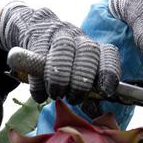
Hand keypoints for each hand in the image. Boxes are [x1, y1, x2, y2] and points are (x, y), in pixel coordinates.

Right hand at [0, 2, 120, 103]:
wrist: (33, 30)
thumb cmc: (61, 60)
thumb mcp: (77, 73)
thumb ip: (88, 92)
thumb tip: (96, 111)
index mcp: (94, 48)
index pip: (109, 53)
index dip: (109, 72)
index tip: (105, 92)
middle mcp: (79, 38)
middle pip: (88, 52)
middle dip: (82, 81)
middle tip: (73, 98)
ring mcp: (57, 35)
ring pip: (64, 48)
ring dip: (60, 78)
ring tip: (56, 94)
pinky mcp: (35, 39)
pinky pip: (38, 59)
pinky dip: (39, 82)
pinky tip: (40, 95)